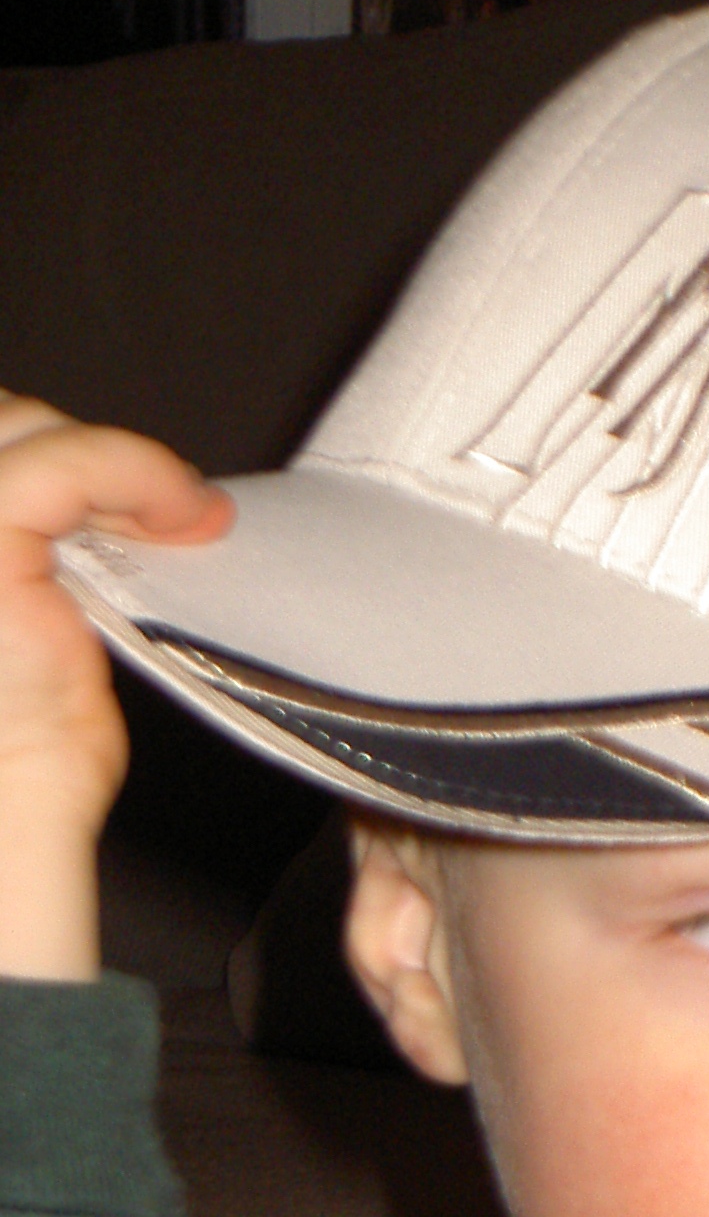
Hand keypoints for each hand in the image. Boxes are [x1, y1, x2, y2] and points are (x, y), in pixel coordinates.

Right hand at [0, 396, 231, 978]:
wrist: (15, 798)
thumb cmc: (26, 732)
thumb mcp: (34, 602)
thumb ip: (47, 537)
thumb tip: (109, 499)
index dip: (59, 449)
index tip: (148, 495)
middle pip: (2, 418)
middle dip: (86, 452)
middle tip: (166, 513)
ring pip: (28, 426)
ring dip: (118, 463)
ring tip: (176, 519)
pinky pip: (68, 466)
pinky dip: (137, 475)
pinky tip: (183, 515)